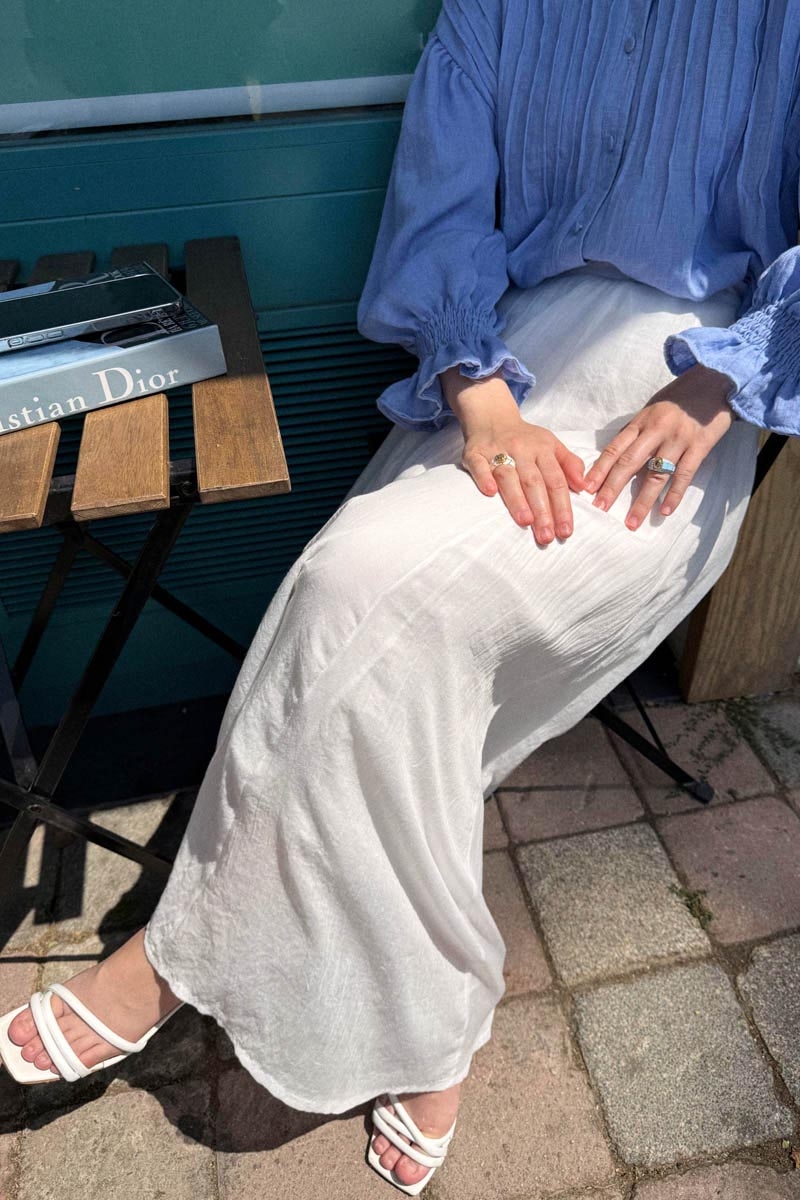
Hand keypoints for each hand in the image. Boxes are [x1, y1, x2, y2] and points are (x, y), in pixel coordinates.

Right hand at [441, 368, 585, 544]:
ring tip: (525, 522)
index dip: (562, 506)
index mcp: (543, 449)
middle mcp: (521, 449)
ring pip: (509, 475)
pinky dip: (484, 477)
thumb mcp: (552, 445)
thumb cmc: (525, 438)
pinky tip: (490, 492)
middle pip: (534, 482)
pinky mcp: (475, 452)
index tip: (565, 530)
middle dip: (542, 510)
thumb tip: (584, 486)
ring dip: (517, 499)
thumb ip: (570, 464)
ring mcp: (497, 450)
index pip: (556, 480)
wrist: (491, 416)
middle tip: (547, 536)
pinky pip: (479, 465)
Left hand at [582, 364, 736, 529]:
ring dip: (642, 501)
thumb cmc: (679, 399)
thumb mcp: (651, 410)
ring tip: (632, 522)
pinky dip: (674, 495)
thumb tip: (613, 456)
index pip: (614, 448)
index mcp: (641, 422)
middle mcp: (656, 430)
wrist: (715, 381)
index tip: (586, 488)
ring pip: (656, 474)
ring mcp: (678, 438)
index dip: (599, 469)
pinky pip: (684, 474)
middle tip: (599, 509)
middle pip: (629, 462)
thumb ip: (635, 432)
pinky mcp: (700, 445)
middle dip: (612, 488)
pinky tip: (664, 512)